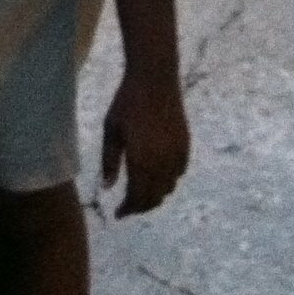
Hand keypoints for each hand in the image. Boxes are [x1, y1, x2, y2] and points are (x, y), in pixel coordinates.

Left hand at [101, 66, 189, 216]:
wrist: (155, 79)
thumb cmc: (127, 103)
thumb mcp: (111, 131)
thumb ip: (110, 161)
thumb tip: (107, 188)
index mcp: (142, 160)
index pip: (137, 197)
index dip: (127, 210)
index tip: (117, 215)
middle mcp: (163, 162)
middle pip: (155, 198)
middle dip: (140, 206)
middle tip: (127, 208)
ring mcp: (177, 154)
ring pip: (169, 188)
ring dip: (155, 195)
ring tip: (140, 193)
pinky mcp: (186, 146)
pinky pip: (179, 173)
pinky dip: (168, 181)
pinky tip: (157, 176)